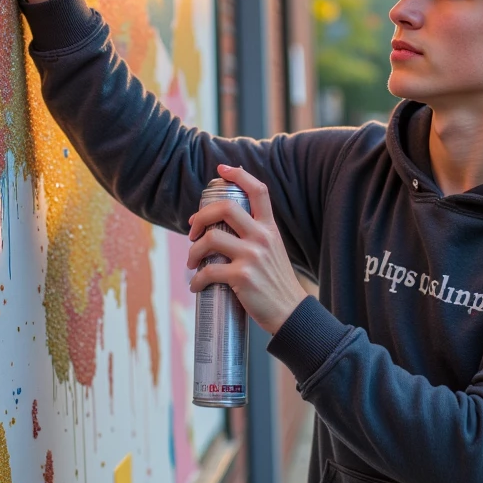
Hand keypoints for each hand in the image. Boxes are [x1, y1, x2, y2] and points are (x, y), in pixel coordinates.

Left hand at [186, 164, 305, 336]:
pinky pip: (208, 271)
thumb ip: (254, 236)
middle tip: (191, 232)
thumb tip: (220, 230)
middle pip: (225, 207)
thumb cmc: (275, 283)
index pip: (258, 190)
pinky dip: (196, 280)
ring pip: (211, 237)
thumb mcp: (273, 251)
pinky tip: (196, 287)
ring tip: (191, 263)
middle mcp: (262, 237)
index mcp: (270, 228)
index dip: (239, 175)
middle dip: (200, 217)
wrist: (291, 313)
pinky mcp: (242, 277)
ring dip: (193, 251)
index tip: (222, 170)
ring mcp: (252, 256)